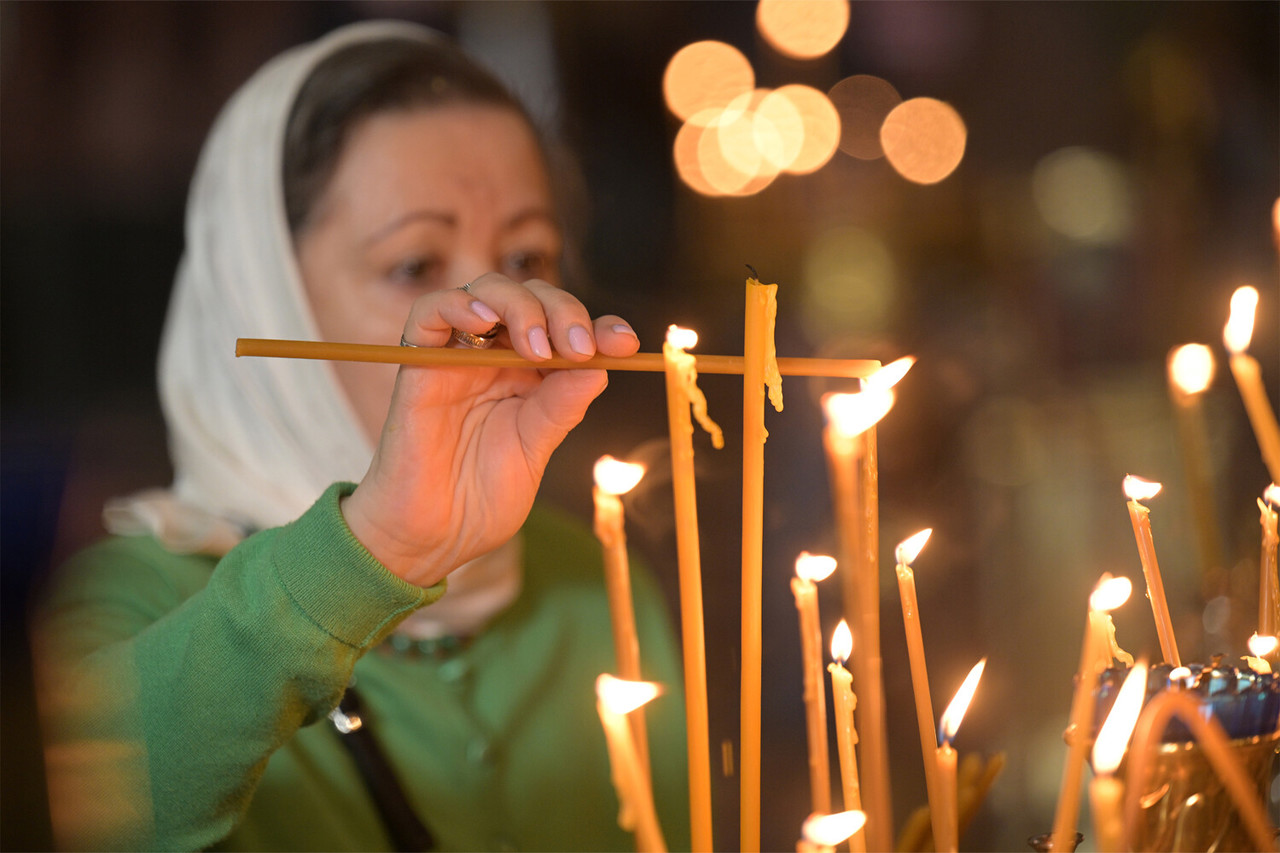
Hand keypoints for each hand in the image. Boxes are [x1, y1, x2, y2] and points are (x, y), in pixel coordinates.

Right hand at [340, 273, 639, 586]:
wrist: (433, 538)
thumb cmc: (480, 498)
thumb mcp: (535, 449)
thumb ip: (561, 407)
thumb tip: (600, 367)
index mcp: (529, 374)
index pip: (565, 328)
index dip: (599, 327)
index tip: (626, 343)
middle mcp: (494, 356)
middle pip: (531, 299)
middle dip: (564, 312)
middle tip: (579, 347)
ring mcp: (457, 357)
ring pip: (487, 292)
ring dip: (521, 306)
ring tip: (540, 347)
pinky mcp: (418, 365)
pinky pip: (428, 313)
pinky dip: (458, 305)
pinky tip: (485, 321)